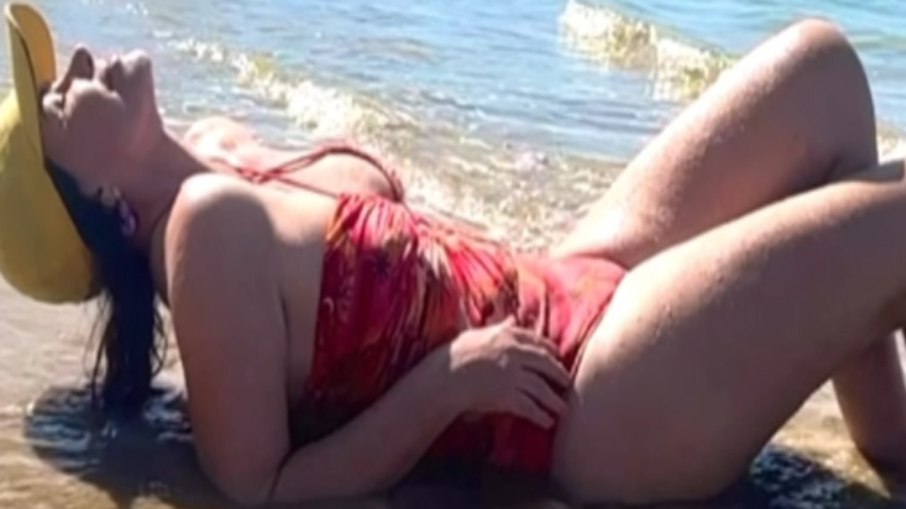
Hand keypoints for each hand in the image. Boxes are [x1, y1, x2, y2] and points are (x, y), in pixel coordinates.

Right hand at [446, 317, 570, 427]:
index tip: (557, 355)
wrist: (443, 378)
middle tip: (567, 382)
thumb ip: (499, 328)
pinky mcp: (507, 395)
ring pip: (541, 388)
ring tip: (563, 409)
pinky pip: (530, 407)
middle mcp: (513, 354)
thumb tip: (513, 318)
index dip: (549, 349)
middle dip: (558, 374)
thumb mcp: (476, 334)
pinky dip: (540, 415)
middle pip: (545, 363)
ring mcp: (512, 375)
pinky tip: (547, 422)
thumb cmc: (454, 355)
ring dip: (554, 400)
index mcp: (506, 337)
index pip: (535, 341)